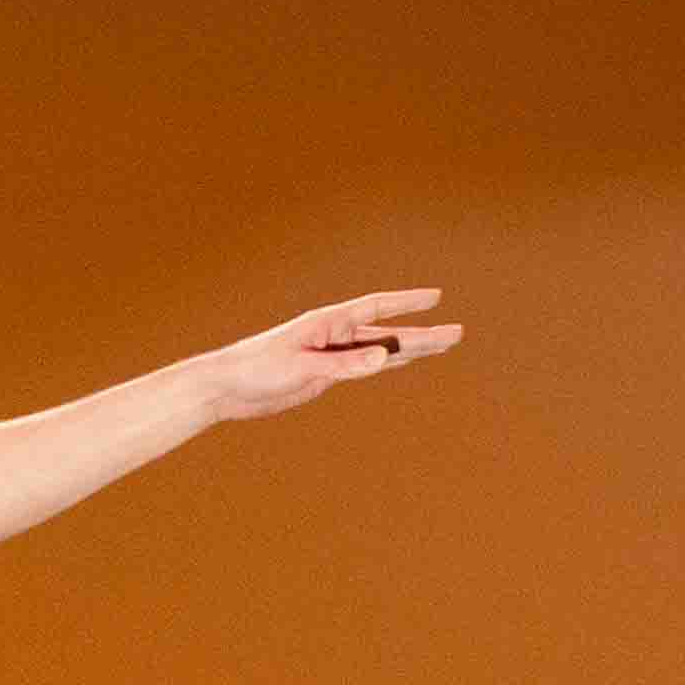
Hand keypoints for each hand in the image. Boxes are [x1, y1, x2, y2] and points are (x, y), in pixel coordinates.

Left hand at [197, 288, 462, 420]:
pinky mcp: (323, 374)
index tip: (436, 297)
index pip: (376, 307)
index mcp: (328, 322)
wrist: (227, 387)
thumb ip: (344, 364)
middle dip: (422, 334)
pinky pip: (363, 367)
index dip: (406, 302)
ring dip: (409, 350)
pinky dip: (385, 364)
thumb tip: (384, 358)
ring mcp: (330, 354)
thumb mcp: (303, 366)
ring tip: (440, 346)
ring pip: (379, 350)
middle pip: (388, 332)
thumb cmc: (257, 368)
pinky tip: (401, 362)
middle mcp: (334, 334)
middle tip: (457, 334)